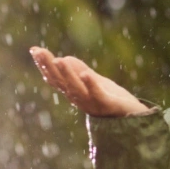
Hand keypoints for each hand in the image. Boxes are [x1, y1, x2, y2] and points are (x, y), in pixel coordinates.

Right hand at [29, 46, 150, 116]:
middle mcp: (79, 99)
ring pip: (76, 88)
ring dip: (67, 74)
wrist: (135, 118)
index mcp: (75, 93)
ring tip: (59, 60)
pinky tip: (86, 74)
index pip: (55, 78)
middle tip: (39, 52)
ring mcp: (92, 103)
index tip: (34, 50)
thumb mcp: (96, 82)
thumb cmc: (113, 100)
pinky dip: (91, 85)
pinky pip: (97, 94)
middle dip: (49, 67)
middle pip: (61, 82)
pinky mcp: (107, 104)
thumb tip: (63, 58)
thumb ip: (81, 71)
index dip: (44, 65)